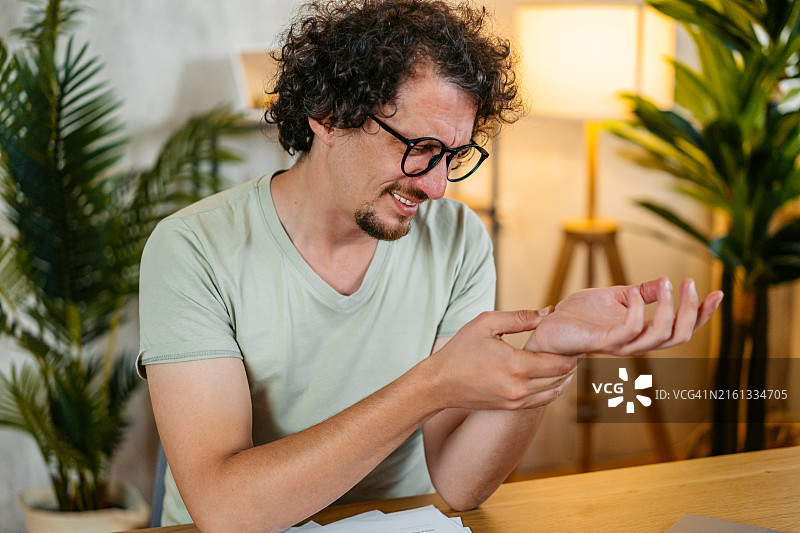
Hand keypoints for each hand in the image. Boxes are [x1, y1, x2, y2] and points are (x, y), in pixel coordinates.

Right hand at [430, 310, 581, 410]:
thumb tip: (547, 313)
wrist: (439, 384)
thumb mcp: (486, 324)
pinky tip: (553, 377)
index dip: (572, 352)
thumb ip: (519, 318)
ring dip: (564, 377)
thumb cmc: (460, 350)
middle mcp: (519, 388)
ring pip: (554, 391)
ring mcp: (515, 401)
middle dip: (571, 363)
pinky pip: (542, 401)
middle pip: (561, 377)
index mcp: (516, 365)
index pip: (559, 362)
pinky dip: (552, 389)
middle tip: (576, 349)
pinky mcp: (511, 408)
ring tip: (567, 361)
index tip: (575, 341)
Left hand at [524, 277, 722, 355]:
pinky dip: (638, 311)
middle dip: (692, 312)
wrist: (551, 326)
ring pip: (659, 336)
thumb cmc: (582, 315)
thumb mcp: (617, 297)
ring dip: (670, 310)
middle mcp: (637, 343)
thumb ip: (642, 292)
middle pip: (679, 336)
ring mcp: (621, 344)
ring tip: (670, 285)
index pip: (682, 328)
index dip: (703, 314)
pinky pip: (630, 331)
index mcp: (644, 332)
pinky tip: (635, 294)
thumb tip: (666, 281)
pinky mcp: (603, 342)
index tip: (718, 293)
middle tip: (690, 284)